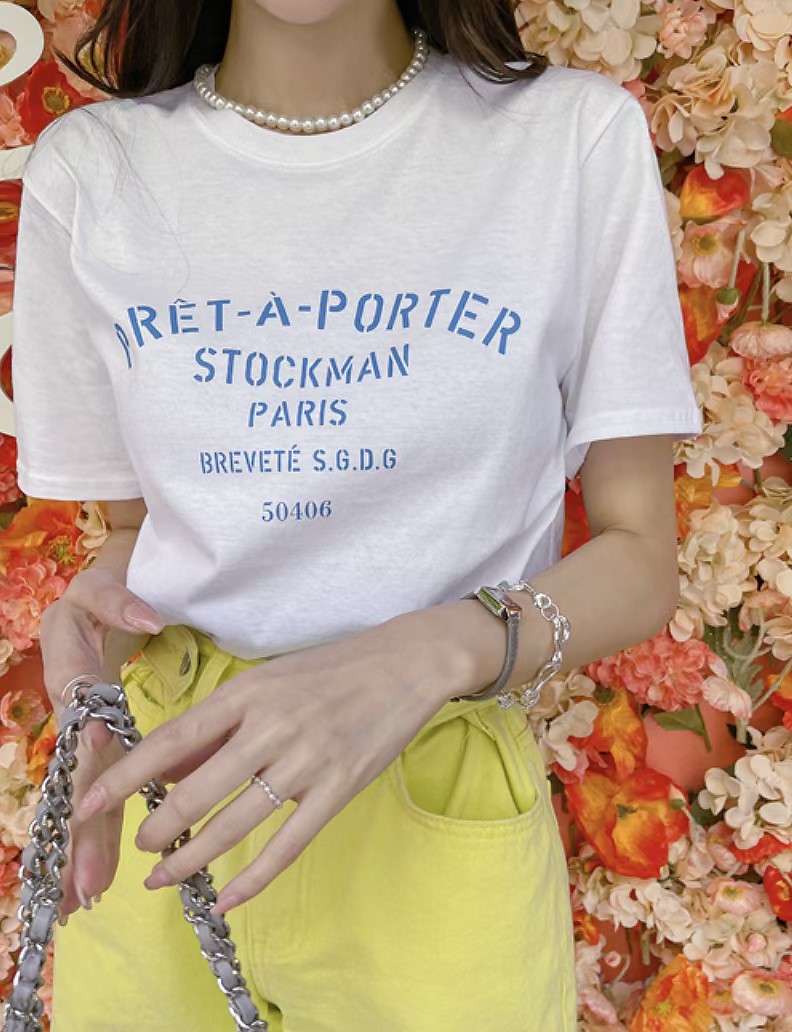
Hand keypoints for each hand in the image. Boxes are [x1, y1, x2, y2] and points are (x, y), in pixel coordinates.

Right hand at [39, 567, 165, 920]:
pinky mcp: (96, 752)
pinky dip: (91, 838)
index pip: (86, 725)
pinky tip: (91, 880)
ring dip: (83, 848)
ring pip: (85, 798)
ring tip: (81, 900)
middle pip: (82, 780)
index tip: (96, 787)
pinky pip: (96, 797)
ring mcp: (82, 740)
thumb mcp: (101, 590)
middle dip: (84, 833)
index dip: (91, 755)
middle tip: (89, 885)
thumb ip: (118, 603)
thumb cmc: (97, 599)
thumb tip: (149, 621)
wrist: (91, 606)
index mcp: (78, 683)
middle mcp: (75, 720)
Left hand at [71, 604, 479, 914]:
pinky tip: (228, 897)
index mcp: (247, 693)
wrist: (406, 663)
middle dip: (158, 827)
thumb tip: (166, 765)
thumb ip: (218, 725)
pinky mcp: (339, 787)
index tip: (91, 802)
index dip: (127, 775)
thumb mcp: (267, 682)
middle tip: (140, 848)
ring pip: (236, 822)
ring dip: (192, 856)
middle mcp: (271, 726)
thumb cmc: (331, 670)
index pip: (173, 739)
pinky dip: (254, 875)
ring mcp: (307, 759)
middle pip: (197, 790)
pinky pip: (288, 842)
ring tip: (164, 877)